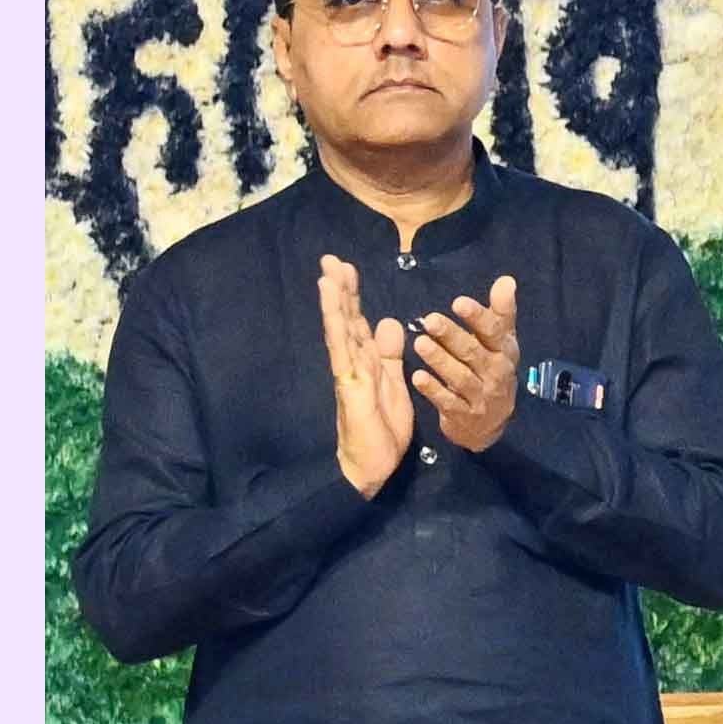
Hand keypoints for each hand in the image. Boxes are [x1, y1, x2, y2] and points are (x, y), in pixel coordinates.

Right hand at [312, 258, 410, 494]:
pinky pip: (342, 351)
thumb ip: (390, 354)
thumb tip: (390, 322)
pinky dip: (337, 327)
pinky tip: (334, 310)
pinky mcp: (348, 384)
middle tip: (331, 258)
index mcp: (368, 360)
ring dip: (334, 301)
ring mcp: (348, 371)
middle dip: (340, 289)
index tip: (348, 268)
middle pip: (346, 318)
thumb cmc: (381, 427)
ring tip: (328, 273)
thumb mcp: (394, 382)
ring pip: (339, 329)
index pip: (359, 320)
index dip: (353, 295)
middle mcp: (354, 361)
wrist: (372, 464)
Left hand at [405, 283, 526, 456]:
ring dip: (440, 360)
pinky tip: (418, 378)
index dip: (477, 317)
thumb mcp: (500, 343)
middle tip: (430, 320)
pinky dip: (434, 390)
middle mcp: (495, 373)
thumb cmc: (491, 371)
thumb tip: (506, 280)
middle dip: (452, 336)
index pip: (494, 332)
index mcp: (504, 351)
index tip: (458, 302)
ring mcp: (481, 397)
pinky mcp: (464, 416)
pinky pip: (448, 402)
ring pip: (460, 377)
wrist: (491, 423)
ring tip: (420, 343)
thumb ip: (500, 312)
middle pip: (473, 353)